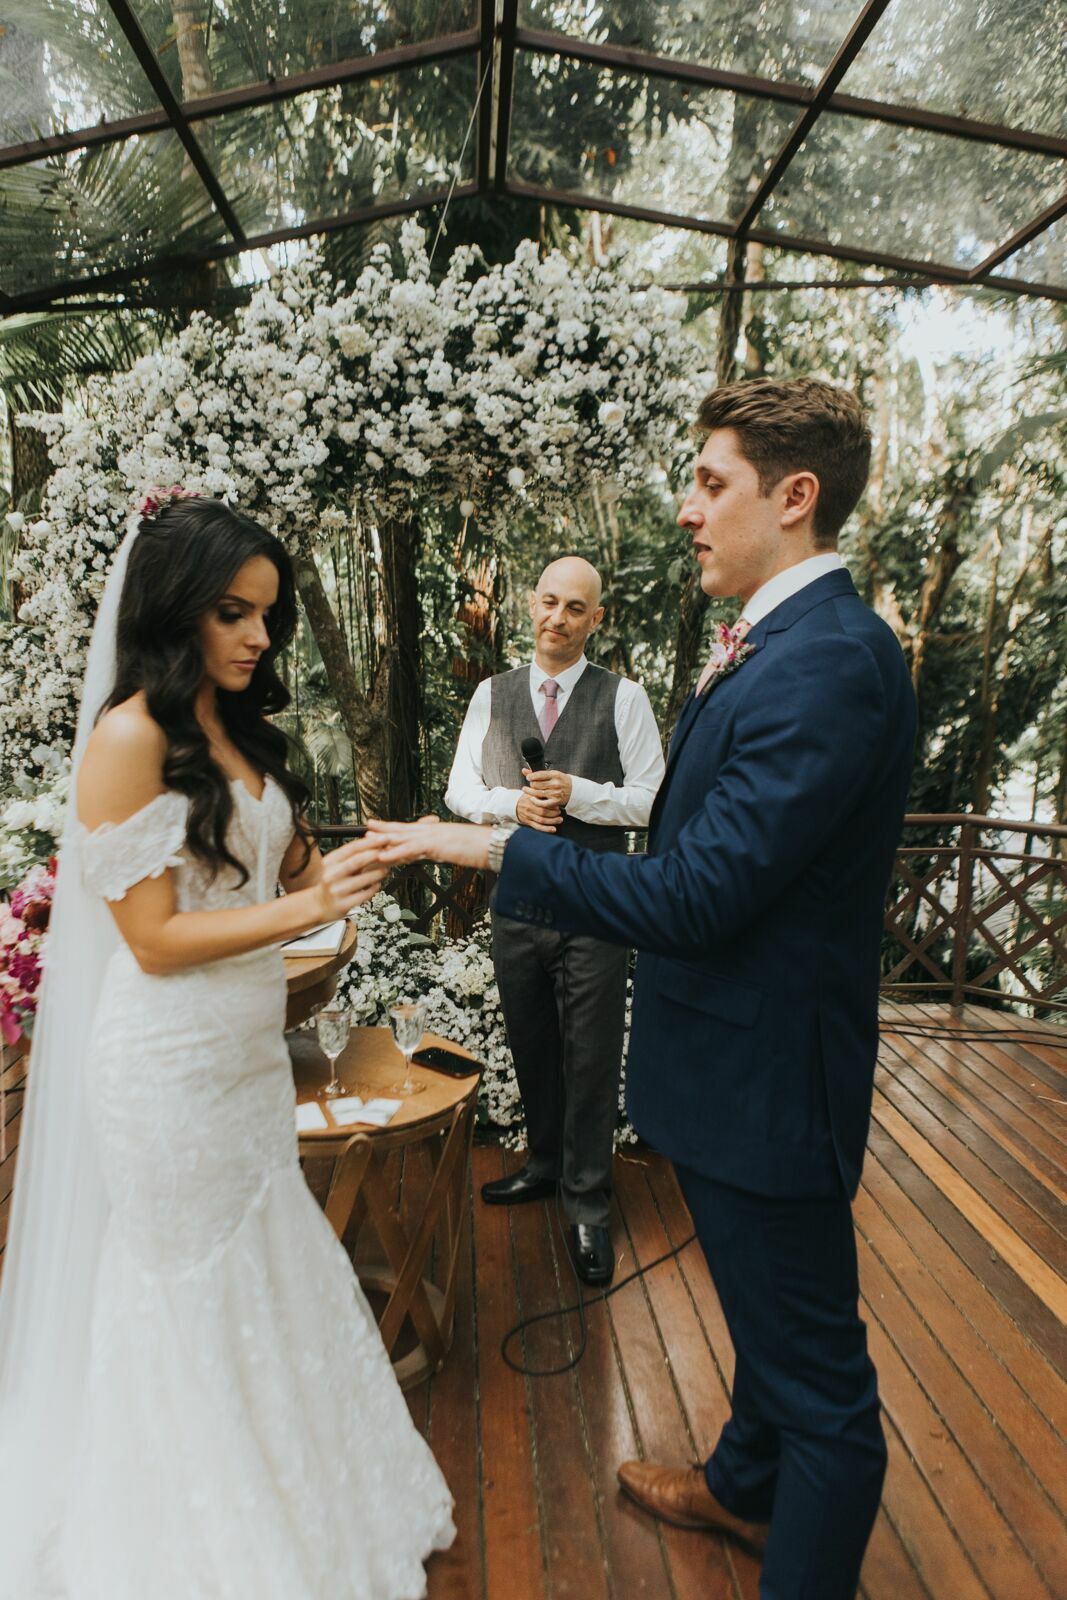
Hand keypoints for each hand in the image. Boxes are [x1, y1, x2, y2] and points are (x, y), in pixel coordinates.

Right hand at [313, 838, 386, 918]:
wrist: (319, 905)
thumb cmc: (332, 882)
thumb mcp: (336, 866)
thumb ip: (352, 856)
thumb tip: (374, 843)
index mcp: (330, 862)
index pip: (351, 848)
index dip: (370, 842)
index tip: (384, 838)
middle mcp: (331, 875)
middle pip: (357, 861)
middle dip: (375, 854)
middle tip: (389, 851)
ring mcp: (337, 890)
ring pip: (362, 879)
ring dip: (378, 872)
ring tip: (386, 869)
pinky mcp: (343, 904)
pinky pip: (364, 895)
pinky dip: (374, 888)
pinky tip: (378, 884)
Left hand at [363, 819, 492, 869]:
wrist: (494, 845)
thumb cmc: (478, 848)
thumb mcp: (455, 849)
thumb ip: (441, 849)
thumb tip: (432, 852)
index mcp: (434, 832)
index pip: (409, 829)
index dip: (392, 827)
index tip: (378, 827)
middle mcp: (431, 831)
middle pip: (401, 830)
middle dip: (382, 830)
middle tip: (365, 829)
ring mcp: (432, 836)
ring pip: (402, 838)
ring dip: (384, 840)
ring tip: (366, 841)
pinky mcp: (435, 845)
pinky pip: (411, 849)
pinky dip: (395, 853)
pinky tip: (384, 857)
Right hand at [516, 788, 561, 831]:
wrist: (513, 805)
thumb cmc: (525, 798)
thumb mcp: (530, 792)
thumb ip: (539, 793)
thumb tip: (552, 791)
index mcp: (530, 801)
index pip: (542, 804)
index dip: (551, 806)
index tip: (557, 805)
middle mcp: (529, 809)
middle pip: (543, 813)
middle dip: (553, 814)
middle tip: (560, 813)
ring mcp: (528, 817)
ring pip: (541, 821)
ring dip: (552, 821)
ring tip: (560, 820)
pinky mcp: (528, 823)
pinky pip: (538, 827)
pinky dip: (546, 829)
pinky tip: (554, 829)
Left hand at [523, 767, 572, 807]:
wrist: (573, 790)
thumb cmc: (560, 781)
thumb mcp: (551, 774)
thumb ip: (537, 773)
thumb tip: (523, 770)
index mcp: (554, 775)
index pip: (539, 775)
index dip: (531, 776)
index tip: (528, 778)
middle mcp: (555, 784)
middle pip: (536, 784)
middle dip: (531, 784)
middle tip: (530, 784)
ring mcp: (555, 793)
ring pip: (537, 793)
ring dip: (529, 792)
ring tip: (526, 790)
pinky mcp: (555, 802)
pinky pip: (542, 803)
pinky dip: (535, 801)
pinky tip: (532, 799)